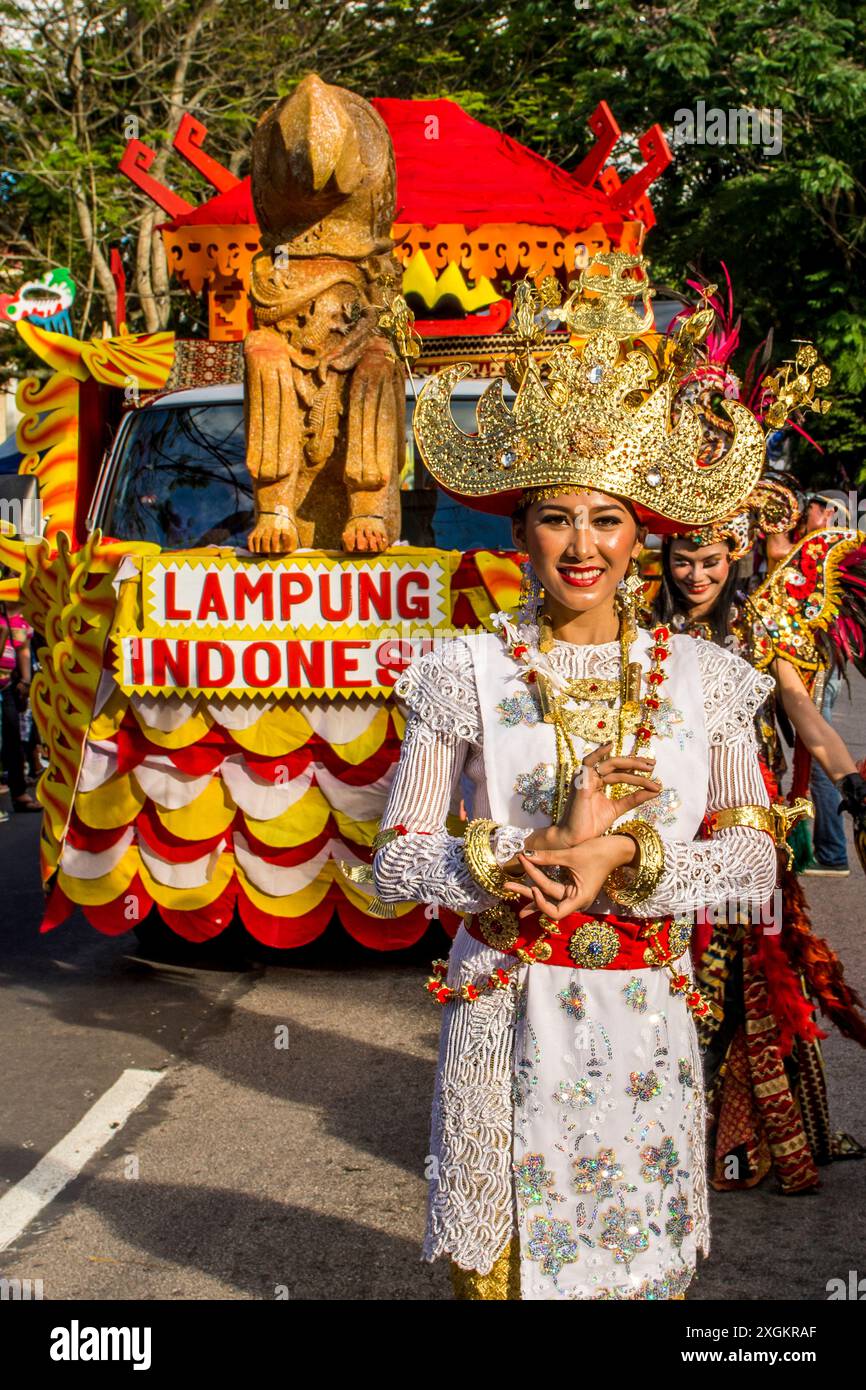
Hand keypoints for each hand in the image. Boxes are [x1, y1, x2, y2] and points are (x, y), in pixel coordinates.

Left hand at [503, 835, 634, 919]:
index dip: (539, 901)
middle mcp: (576, 901)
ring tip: (509, 886)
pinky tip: (525, 883)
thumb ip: (547, 858)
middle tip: (506, 885)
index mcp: (579, 899)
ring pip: (547, 895)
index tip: (532, 884)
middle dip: (525, 893)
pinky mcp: (572, 886)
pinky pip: (552, 889)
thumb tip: (524, 855)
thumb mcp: (571, 855)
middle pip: (546, 902)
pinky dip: (540, 884)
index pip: (553, 911)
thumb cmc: (599, 852)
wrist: (618, 848)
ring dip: (529, 889)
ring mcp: (574, 894)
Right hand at [531, 743, 660, 854]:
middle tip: (653, 765)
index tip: (654, 772)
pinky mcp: (581, 781)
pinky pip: (589, 763)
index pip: (620, 772)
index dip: (636, 770)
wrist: (577, 839)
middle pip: (617, 765)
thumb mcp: (617, 809)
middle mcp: (591, 777)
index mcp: (598, 782)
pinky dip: (598, 753)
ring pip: (610, 764)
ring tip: (646, 765)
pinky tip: (610, 745)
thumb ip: (634, 799)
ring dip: (629, 763)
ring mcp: (585, 778)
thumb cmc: (592, 824)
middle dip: (636, 764)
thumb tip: (655, 791)